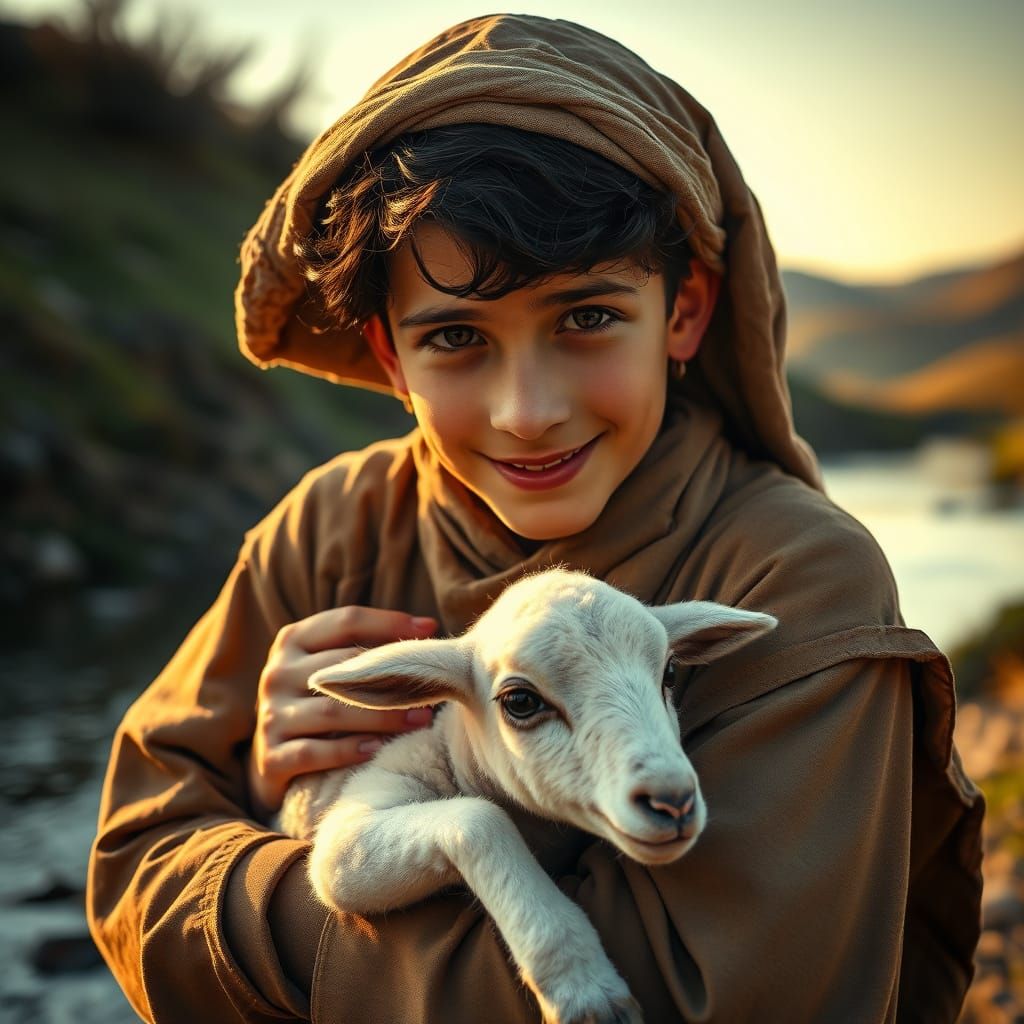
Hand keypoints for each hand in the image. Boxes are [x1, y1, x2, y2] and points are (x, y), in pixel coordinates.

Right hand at [247, 606, 437, 817]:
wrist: (277, 758)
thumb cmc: (319, 701)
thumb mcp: (331, 667)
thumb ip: (367, 646)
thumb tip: (427, 627)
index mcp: (293, 640)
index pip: (346, 621)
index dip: (390, 622)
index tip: (429, 630)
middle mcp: (277, 673)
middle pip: (342, 666)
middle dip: (392, 676)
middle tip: (434, 686)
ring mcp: (270, 715)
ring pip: (331, 712)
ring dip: (382, 717)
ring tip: (420, 719)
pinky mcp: (271, 757)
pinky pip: (313, 752)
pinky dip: (348, 750)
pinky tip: (377, 749)